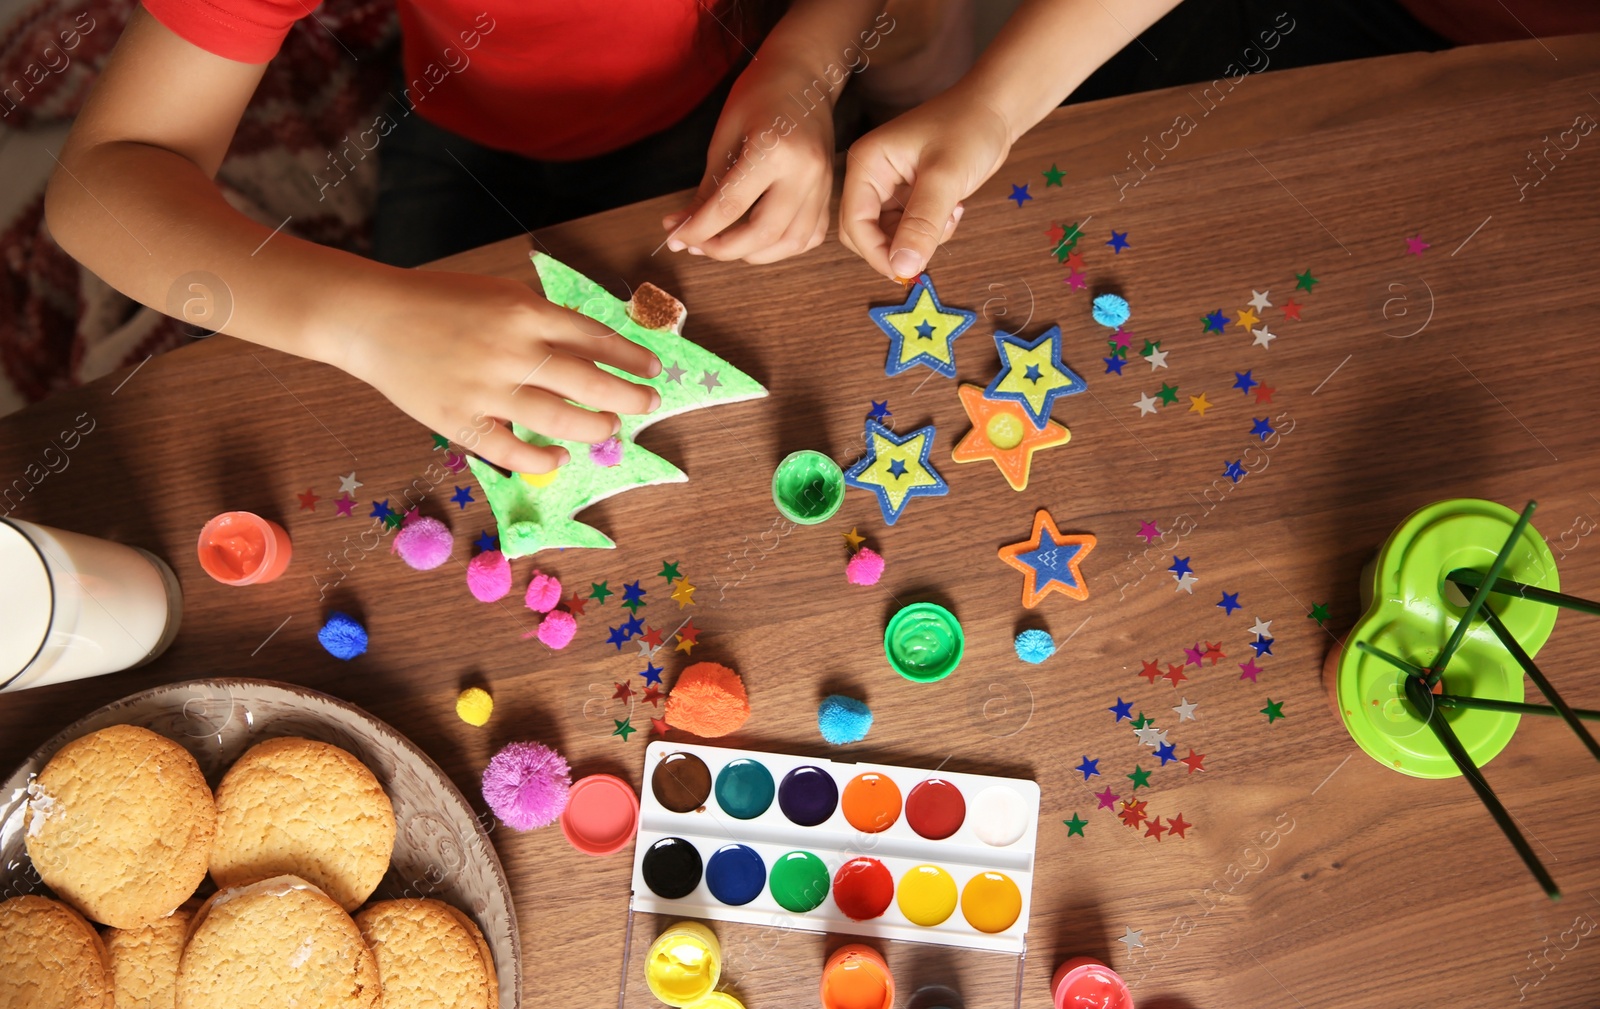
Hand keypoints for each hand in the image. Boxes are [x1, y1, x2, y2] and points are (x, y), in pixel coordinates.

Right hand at [337, 268, 661, 473]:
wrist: (370, 317)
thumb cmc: (437, 301)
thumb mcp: (498, 294)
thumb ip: (541, 319)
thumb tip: (590, 347)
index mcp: (525, 312)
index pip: (595, 338)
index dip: (630, 357)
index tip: (652, 369)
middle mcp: (513, 350)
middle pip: (589, 382)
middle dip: (628, 396)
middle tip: (648, 405)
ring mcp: (487, 389)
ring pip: (560, 419)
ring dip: (594, 427)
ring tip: (608, 428)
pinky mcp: (461, 420)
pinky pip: (512, 450)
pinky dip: (541, 458)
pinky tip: (558, 456)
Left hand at [660, 56, 834, 264]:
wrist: (805, 74)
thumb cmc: (761, 94)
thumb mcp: (725, 134)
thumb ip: (708, 186)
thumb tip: (683, 226)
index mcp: (775, 151)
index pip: (730, 206)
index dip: (698, 229)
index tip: (675, 238)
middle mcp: (805, 174)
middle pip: (763, 233)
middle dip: (724, 249)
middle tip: (696, 246)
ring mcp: (822, 186)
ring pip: (789, 243)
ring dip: (753, 254)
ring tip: (723, 244)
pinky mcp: (828, 193)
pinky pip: (808, 237)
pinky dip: (781, 247)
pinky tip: (757, 239)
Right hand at [839, 87, 1011, 278]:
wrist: (995, 109)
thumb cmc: (969, 128)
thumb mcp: (945, 178)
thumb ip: (922, 225)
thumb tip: (902, 267)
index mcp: (866, 164)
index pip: (854, 223)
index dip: (876, 252)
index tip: (905, 271)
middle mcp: (871, 176)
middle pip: (864, 233)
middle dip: (896, 247)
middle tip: (931, 244)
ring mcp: (890, 187)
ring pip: (889, 236)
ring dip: (919, 239)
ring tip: (949, 214)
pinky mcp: (909, 195)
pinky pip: (908, 230)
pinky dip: (930, 232)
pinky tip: (952, 209)